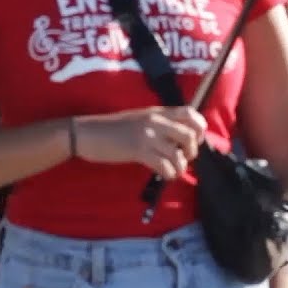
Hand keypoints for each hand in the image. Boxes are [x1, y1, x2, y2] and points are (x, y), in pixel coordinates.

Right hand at [74, 107, 206, 179]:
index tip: (196, 140)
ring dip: (180, 166)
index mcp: (158, 112)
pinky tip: (164, 175)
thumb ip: (160, 125)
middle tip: (184, 158)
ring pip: (178, 153)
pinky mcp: (138, 150)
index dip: (200, 128)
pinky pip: (164, 164)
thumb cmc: (113, 129)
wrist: (87, 133)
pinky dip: (169, 173)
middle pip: (190, 135)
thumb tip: (181, 139)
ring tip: (174, 170)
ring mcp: (147, 135)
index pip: (191, 113)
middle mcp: (156, 121)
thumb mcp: (140, 119)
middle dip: (192, 151)